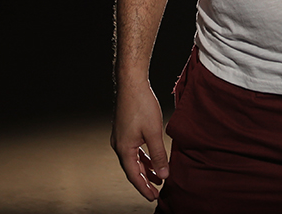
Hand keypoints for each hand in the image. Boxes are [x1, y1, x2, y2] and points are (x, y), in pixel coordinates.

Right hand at [111, 81, 169, 200]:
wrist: (131, 83)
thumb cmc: (141, 105)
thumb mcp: (154, 133)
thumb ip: (158, 155)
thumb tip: (163, 174)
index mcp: (124, 148)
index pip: (134, 175)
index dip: (144, 188)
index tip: (153, 197)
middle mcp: (118, 144)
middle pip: (132, 169)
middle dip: (145, 181)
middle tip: (157, 192)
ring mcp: (120, 137)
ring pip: (133, 159)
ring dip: (145, 168)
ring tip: (158, 177)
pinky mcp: (124, 130)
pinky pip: (134, 149)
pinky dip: (143, 156)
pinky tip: (152, 157)